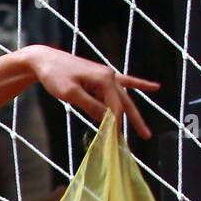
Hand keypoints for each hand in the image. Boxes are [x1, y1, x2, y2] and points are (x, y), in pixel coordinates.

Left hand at [24, 45, 159, 139]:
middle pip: (125, 103)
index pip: (115, 107)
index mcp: (104, 79)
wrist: (45, 60)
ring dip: (132, 113)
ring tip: (142, 129)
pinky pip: (125, 82)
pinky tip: (155, 87)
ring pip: (123, 98)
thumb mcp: (70, 94)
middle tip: (147, 136)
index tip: (114, 140)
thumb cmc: (55, 76)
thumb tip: (106, 119)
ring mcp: (107, 75)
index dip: (115, 125)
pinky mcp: (102, 76)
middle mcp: (110, 76)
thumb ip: (90, 105)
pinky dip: (139, 85)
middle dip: (134, 121)